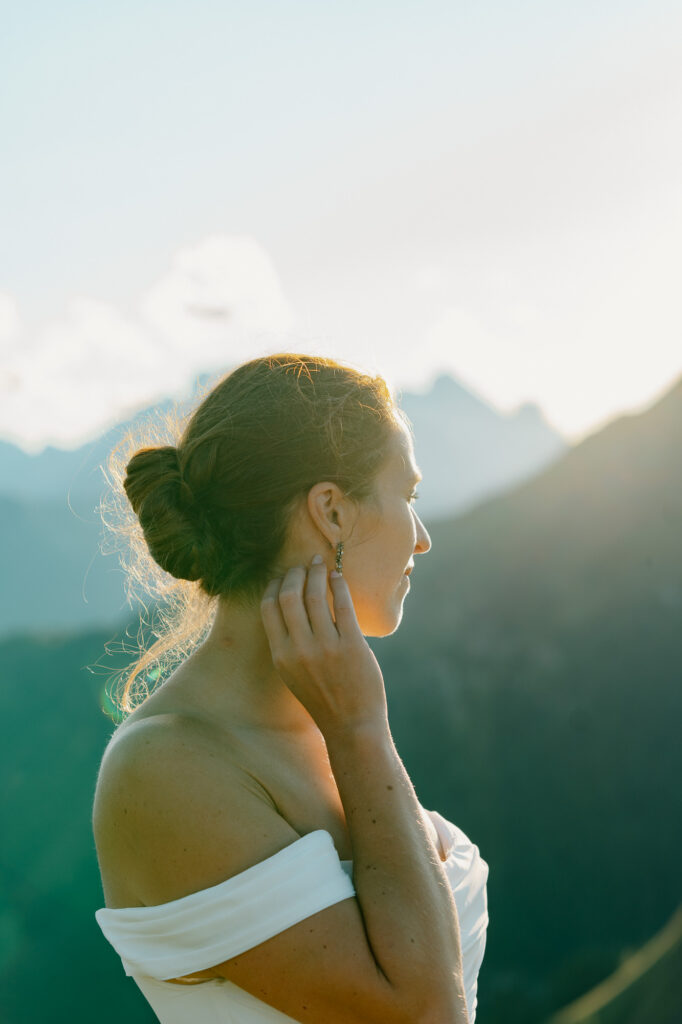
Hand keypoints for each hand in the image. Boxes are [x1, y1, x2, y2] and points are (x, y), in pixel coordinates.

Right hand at [260, 556, 388, 736]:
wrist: (351, 726)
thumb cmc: (323, 699)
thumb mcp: (294, 674)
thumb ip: (289, 645)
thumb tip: (291, 608)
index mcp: (281, 656)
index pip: (269, 608)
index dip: (274, 585)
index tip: (282, 576)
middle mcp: (299, 650)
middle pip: (289, 596)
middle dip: (294, 574)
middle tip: (303, 565)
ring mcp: (326, 647)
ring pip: (315, 596)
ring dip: (316, 574)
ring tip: (321, 565)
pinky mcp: (351, 645)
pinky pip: (343, 605)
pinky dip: (339, 585)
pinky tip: (338, 577)